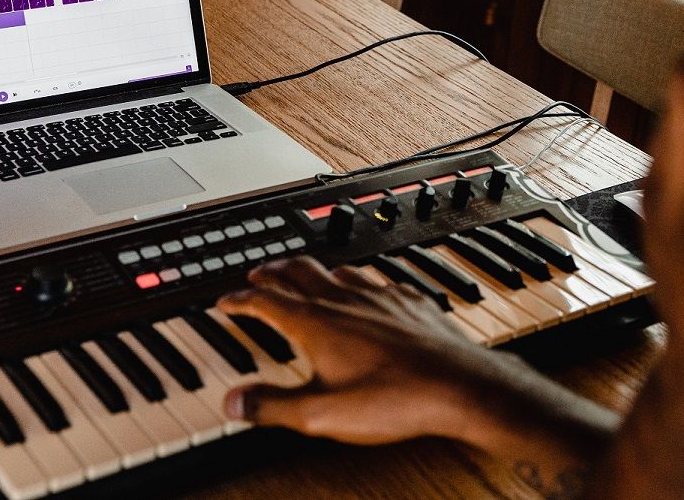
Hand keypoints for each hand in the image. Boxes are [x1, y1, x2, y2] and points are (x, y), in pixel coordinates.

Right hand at [215, 255, 494, 443]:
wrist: (456, 385)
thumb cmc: (393, 398)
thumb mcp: (320, 414)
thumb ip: (271, 406)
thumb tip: (233, 400)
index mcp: (315, 323)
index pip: (266, 301)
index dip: (241, 299)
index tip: (226, 299)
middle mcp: (344, 300)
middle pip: (298, 272)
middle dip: (273, 272)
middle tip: (259, 273)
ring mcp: (378, 296)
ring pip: (336, 270)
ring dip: (313, 269)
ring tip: (304, 272)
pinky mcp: (407, 301)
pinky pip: (375, 279)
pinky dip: (357, 279)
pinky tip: (366, 288)